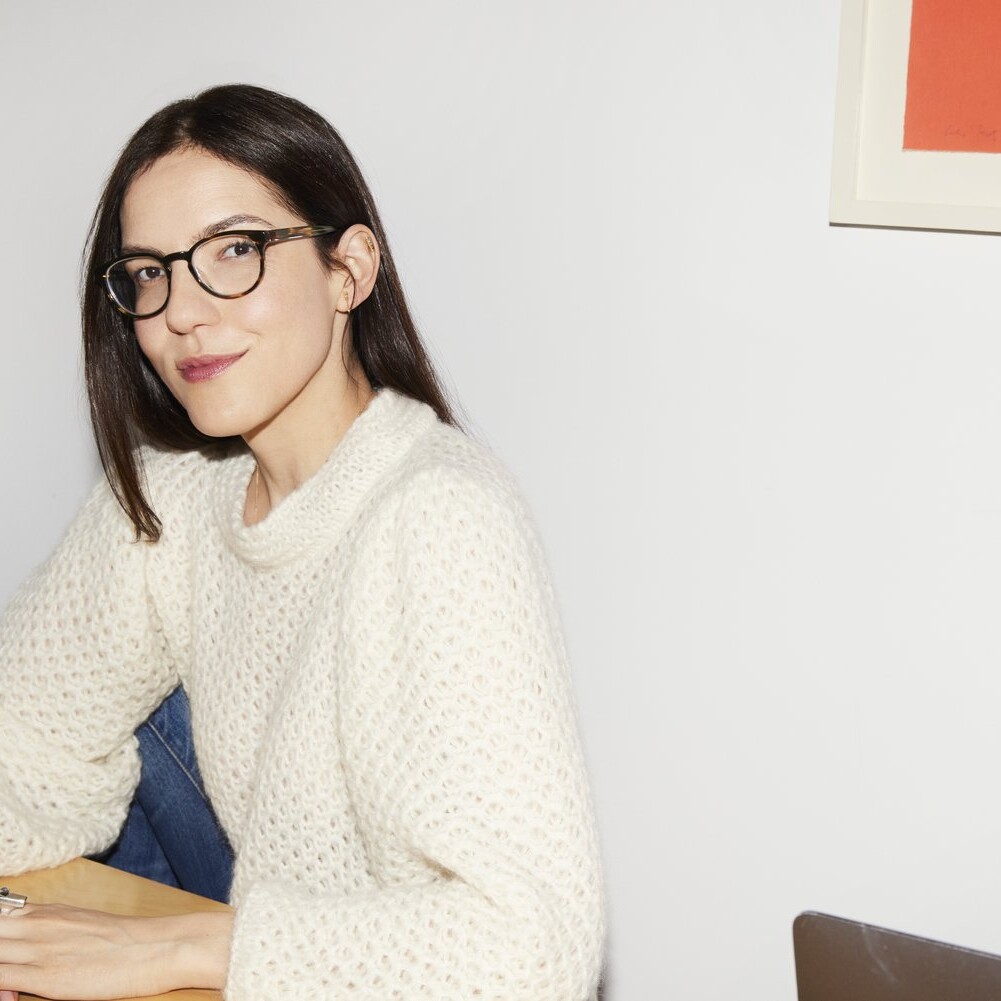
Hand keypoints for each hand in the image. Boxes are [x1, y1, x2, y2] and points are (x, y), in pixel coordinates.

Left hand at [0, 902, 233, 998]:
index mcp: (46, 911)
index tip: (8, 950)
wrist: (155, 948)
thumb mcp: (83, 925)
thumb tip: (29, 945)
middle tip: (10, 965)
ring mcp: (39, 949)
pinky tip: (9, 996)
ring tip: (9, 986)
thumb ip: (51, 931)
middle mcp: (38, 924)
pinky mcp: (44, 976)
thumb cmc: (125, 941)